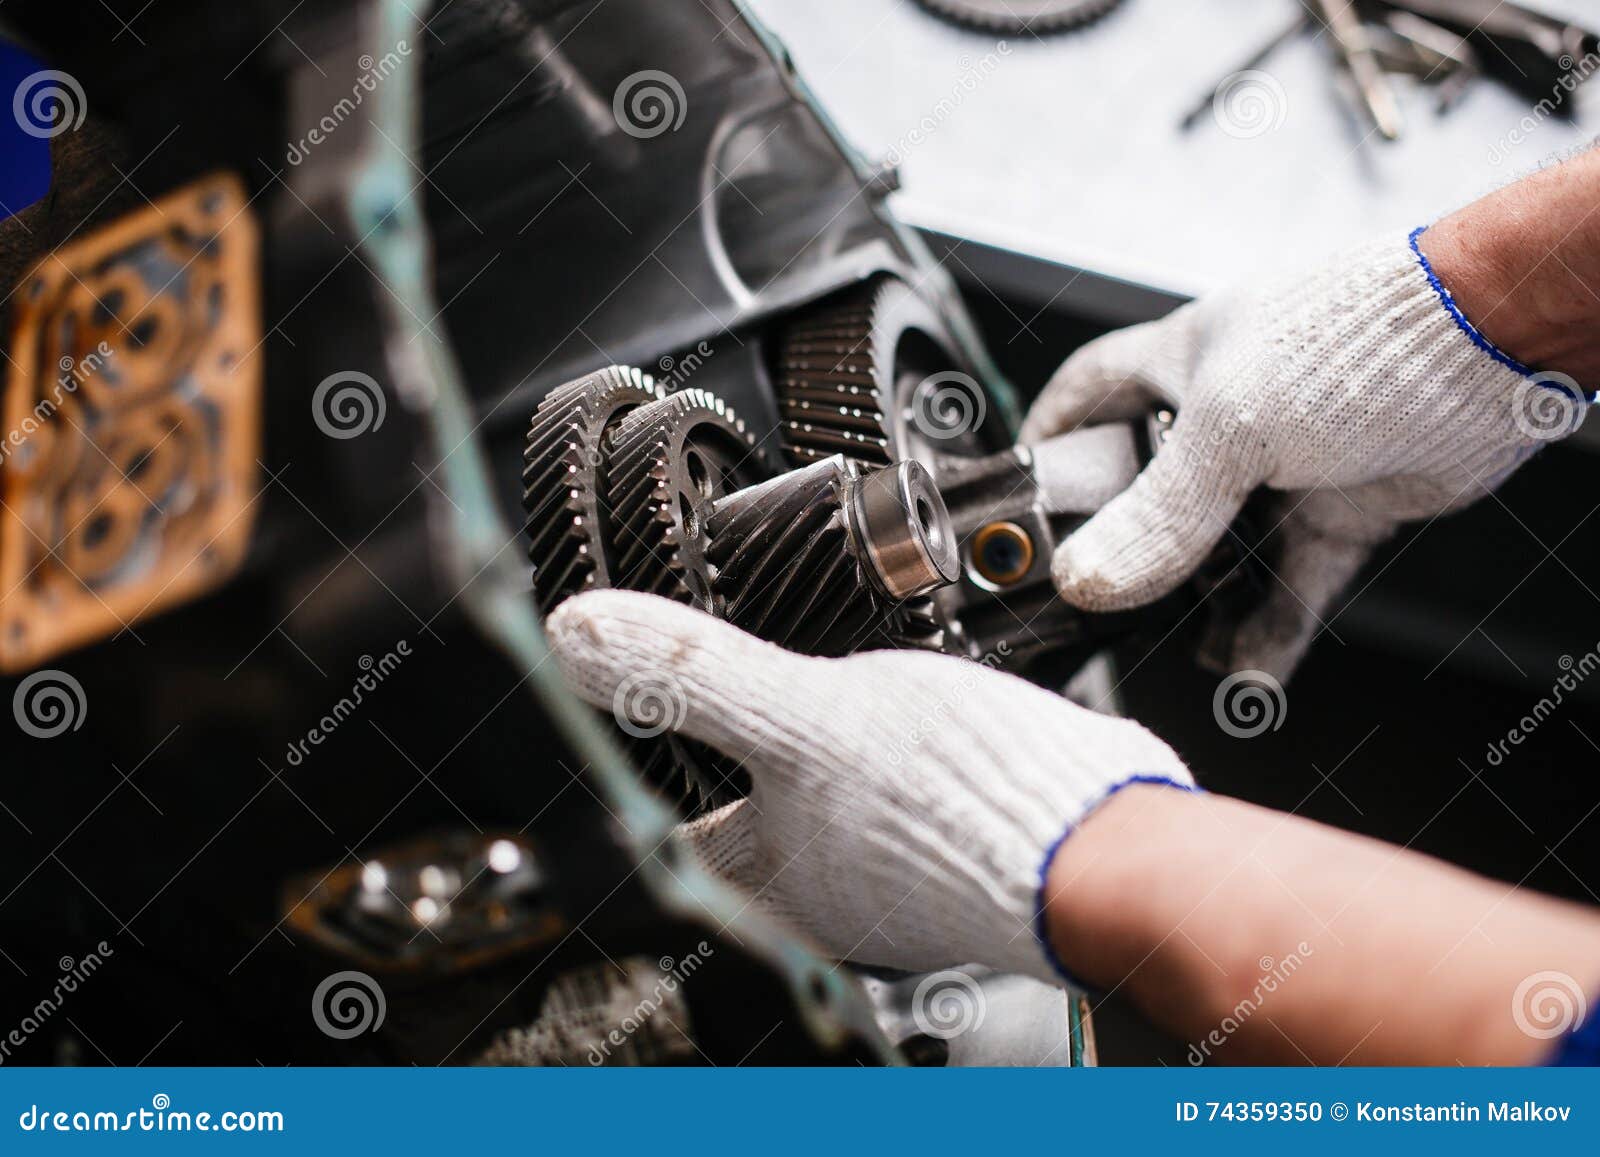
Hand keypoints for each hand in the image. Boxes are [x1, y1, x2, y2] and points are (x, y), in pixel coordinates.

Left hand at [545, 589, 1192, 984]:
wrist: (1108, 844)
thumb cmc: (963, 809)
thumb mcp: (803, 716)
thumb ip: (694, 676)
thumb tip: (579, 636)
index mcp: (773, 870)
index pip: (672, 837)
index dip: (635, 789)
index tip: (612, 747)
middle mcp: (828, 885)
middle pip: (748, 825)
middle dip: (725, 771)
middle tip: (700, 713)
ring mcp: (898, 868)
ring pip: (827, 808)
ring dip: (813, 762)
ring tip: (804, 705)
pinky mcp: (961, 836)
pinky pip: (898, 792)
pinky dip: (887, 754)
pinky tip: (908, 717)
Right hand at [1021, 233, 1582, 680]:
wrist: (1490, 348)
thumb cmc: (1361, 338)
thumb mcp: (1232, 428)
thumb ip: (1160, 514)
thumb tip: (1089, 578)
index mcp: (1180, 364)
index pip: (1085, 395)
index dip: (1048, 442)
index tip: (1019, 496)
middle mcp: (1226, 416)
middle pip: (1150, 493)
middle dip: (1128, 550)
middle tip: (1100, 597)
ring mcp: (1283, 467)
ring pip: (1223, 551)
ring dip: (1204, 604)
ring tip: (1182, 646)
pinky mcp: (1337, 509)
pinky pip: (1289, 582)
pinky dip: (1270, 627)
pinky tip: (1250, 666)